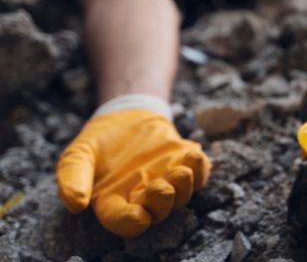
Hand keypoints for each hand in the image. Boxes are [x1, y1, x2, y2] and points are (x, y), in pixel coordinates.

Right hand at [56, 109, 210, 236]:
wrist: (125, 117)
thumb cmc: (99, 143)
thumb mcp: (78, 155)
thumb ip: (72, 178)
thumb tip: (75, 204)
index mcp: (114, 202)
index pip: (123, 219)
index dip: (131, 222)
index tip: (138, 216)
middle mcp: (143, 198)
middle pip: (157, 211)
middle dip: (162, 203)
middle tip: (161, 187)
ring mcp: (167, 181)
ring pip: (181, 195)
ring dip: (184, 187)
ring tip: (181, 171)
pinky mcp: (183, 165)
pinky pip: (199, 174)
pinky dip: (200, 168)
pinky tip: (194, 155)